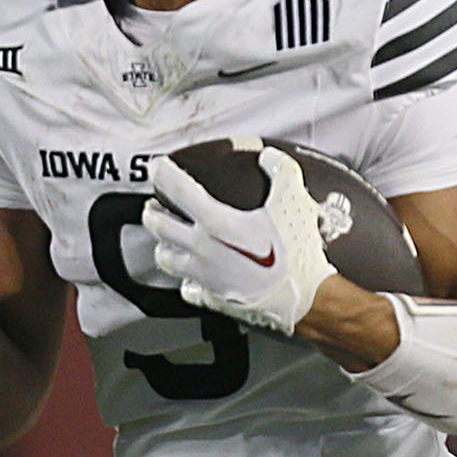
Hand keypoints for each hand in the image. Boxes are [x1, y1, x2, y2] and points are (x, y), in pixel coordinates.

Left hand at [144, 146, 333, 336]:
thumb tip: (270, 158)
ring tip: (167, 240)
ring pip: (165, 259)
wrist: (304, 298)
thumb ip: (281, 171)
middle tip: (154, 205)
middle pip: (159, 226)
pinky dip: (187, 281)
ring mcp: (205, 276)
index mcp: (215, 222)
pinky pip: (188, 289)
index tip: (157, 167)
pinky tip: (193, 276)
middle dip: (152, 212)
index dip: (162, 173)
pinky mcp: (213, 298)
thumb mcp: (294, 200)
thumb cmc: (296, 254)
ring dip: (163, 246)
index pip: (176, 189)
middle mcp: (202, 249)